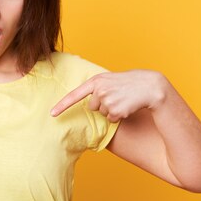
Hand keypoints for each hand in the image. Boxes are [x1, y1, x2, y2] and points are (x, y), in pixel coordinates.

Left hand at [50, 70, 167, 121]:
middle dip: (103, 104)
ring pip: (103, 114)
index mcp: (95, 81)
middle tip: (117, 96)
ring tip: (123, 100)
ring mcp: (107, 100)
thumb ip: (97, 88)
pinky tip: (127, 106)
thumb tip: (87, 101)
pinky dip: (119, 115)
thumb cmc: (128, 83)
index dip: (62, 105)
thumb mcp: (110, 80)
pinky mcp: (116, 110)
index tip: (52, 113)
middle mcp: (99, 90)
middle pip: (92, 107)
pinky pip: (112, 119)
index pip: (74, 95)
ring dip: (112, 110)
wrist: (149, 86)